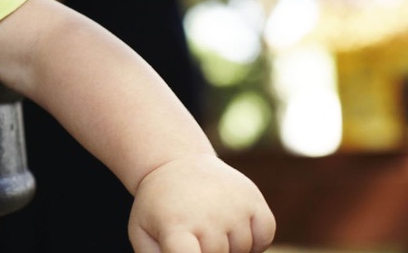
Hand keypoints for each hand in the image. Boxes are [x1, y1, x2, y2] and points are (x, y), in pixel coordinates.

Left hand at [129, 154, 275, 252]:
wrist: (176, 163)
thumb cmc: (159, 208)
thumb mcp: (143, 232)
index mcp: (175, 225)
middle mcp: (208, 215)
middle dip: (208, 252)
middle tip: (193, 233)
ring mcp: (234, 206)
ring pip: (243, 251)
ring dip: (230, 247)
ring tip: (208, 225)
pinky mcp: (254, 199)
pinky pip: (265, 237)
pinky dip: (255, 240)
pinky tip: (232, 226)